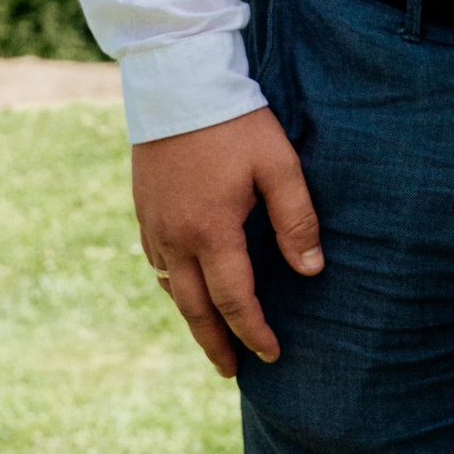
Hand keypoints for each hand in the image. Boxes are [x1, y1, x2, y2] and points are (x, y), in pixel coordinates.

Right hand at [130, 107, 322, 376]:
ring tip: (212, 338)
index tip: (272, 355)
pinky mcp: (142, 208)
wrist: (176, 81)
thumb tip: (311, 272)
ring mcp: (152, 224)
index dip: (254, 331)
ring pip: (171, 288)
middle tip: (232, 372)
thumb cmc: (235, 122)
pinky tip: (186, 289)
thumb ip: (296, 220)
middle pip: (194, 308)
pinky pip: (156, 263)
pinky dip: (174, 286)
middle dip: (215, 343)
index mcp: (210, 232)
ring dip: (192, 317)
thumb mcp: (278, 166)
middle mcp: (174, 237)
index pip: (234, 300)